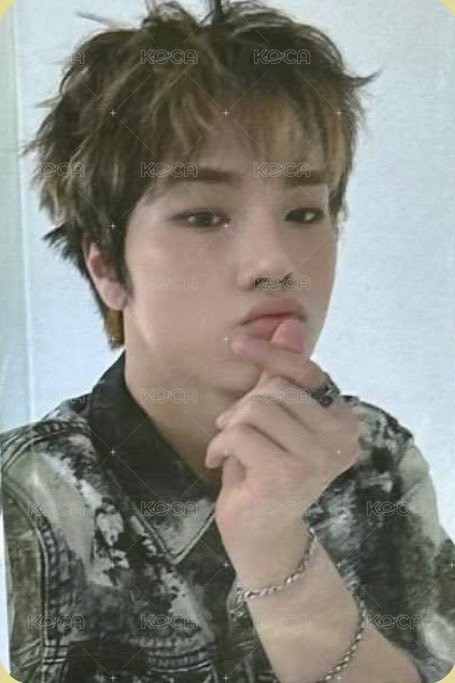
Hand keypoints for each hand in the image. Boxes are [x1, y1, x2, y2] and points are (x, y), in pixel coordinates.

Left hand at [204, 317, 359, 586]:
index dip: (272, 355)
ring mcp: (317, 460)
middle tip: (232, 430)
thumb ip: (283, 376)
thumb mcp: (274, 419)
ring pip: (256, 410)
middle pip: (275, 391)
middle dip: (243, 407)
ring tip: (227, 447)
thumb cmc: (265, 472)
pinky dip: (219, 445)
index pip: (308, 374)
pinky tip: (219, 462)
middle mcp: (340, 441)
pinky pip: (240, 434)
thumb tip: (289, 323)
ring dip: (230, 427)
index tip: (238, 342)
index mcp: (344, 423)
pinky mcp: (287, 475)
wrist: (262, 536)